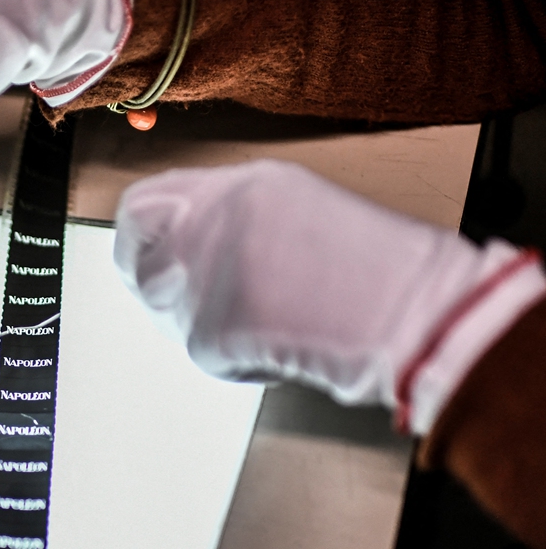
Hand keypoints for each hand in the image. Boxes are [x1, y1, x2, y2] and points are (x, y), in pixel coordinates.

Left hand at [113, 159, 545, 433]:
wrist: (413, 312)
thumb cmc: (380, 271)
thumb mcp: (303, 212)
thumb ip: (238, 224)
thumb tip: (189, 253)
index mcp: (241, 184)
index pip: (143, 203)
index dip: (138, 238)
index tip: (145, 258)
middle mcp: (211, 220)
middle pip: (136, 258)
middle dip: (150, 286)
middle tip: (188, 307)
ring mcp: (204, 274)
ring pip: (172, 313)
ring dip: (208, 327)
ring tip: (273, 325)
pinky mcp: (208, 329)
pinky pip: (209, 356)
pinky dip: (242, 363)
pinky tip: (286, 349)